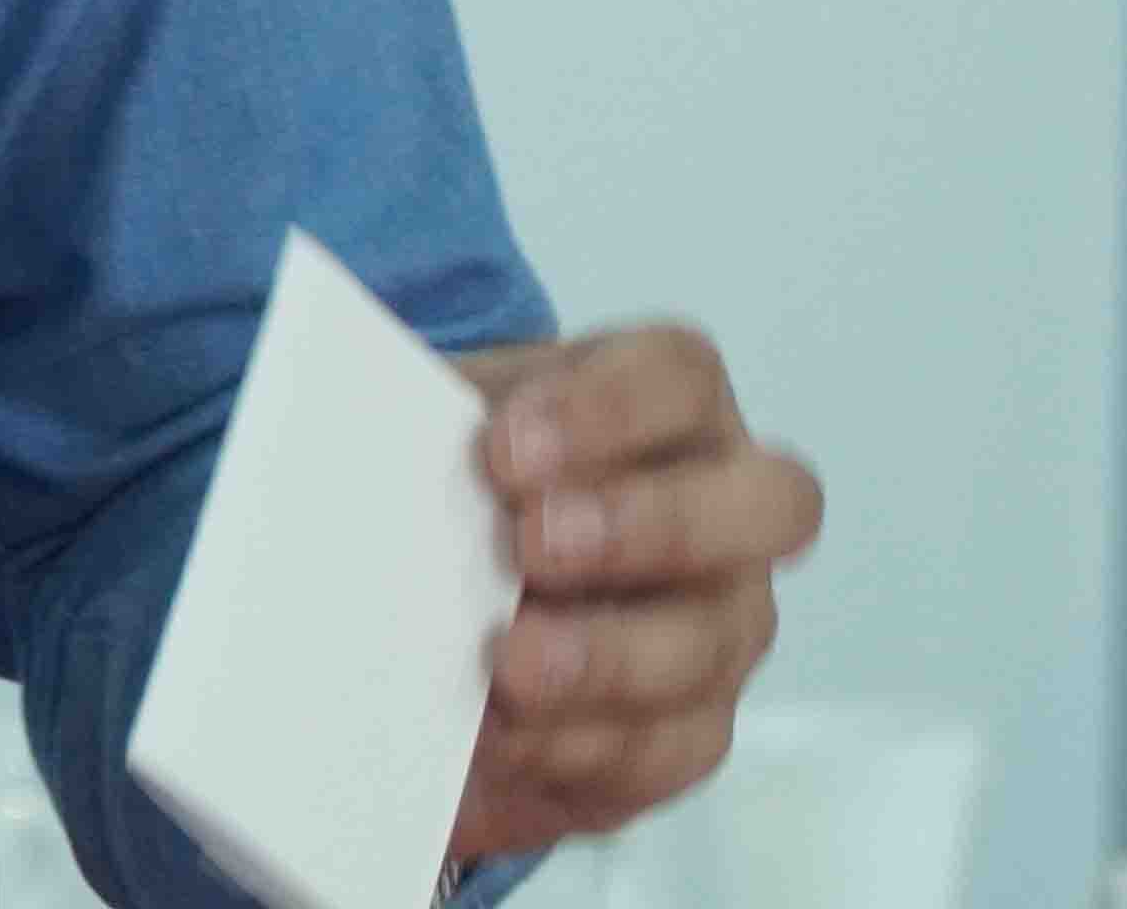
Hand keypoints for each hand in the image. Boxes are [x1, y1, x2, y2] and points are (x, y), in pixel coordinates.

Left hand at [446, 323, 823, 871]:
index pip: (679, 377)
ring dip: (604, 657)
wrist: (452, 598)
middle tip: (533, 544)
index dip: (607, 408)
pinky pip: (663, 749)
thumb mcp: (441, 429)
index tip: (501, 446)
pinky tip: (503, 736)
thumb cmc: (465, 483)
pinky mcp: (690, 730)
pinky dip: (576, 746)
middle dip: (650, 524)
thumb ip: (419, 422)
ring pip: (708, 643)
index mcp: (668, 403)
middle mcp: (727, 506)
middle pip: (764, 504)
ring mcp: (723, 623)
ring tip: (510, 663)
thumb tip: (362, 446)